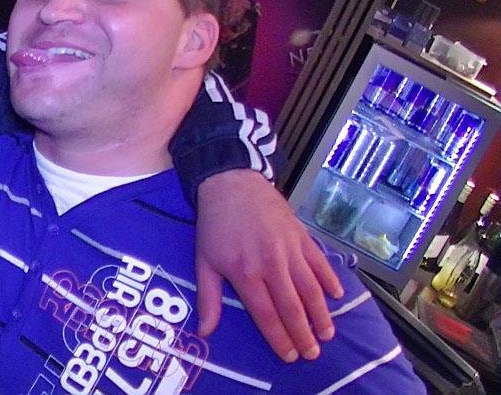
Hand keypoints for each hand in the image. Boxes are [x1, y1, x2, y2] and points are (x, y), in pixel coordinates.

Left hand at [194, 169, 342, 362]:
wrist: (232, 184)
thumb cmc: (215, 226)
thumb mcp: (204, 261)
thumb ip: (208, 298)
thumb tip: (205, 331)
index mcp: (246, 273)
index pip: (266, 315)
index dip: (279, 338)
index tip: (289, 356)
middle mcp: (271, 264)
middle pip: (293, 307)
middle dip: (304, 334)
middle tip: (313, 353)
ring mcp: (290, 250)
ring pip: (311, 289)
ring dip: (322, 314)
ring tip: (327, 334)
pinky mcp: (302, 237)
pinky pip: (321, 263)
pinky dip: (330, 281)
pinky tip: (337, 296)